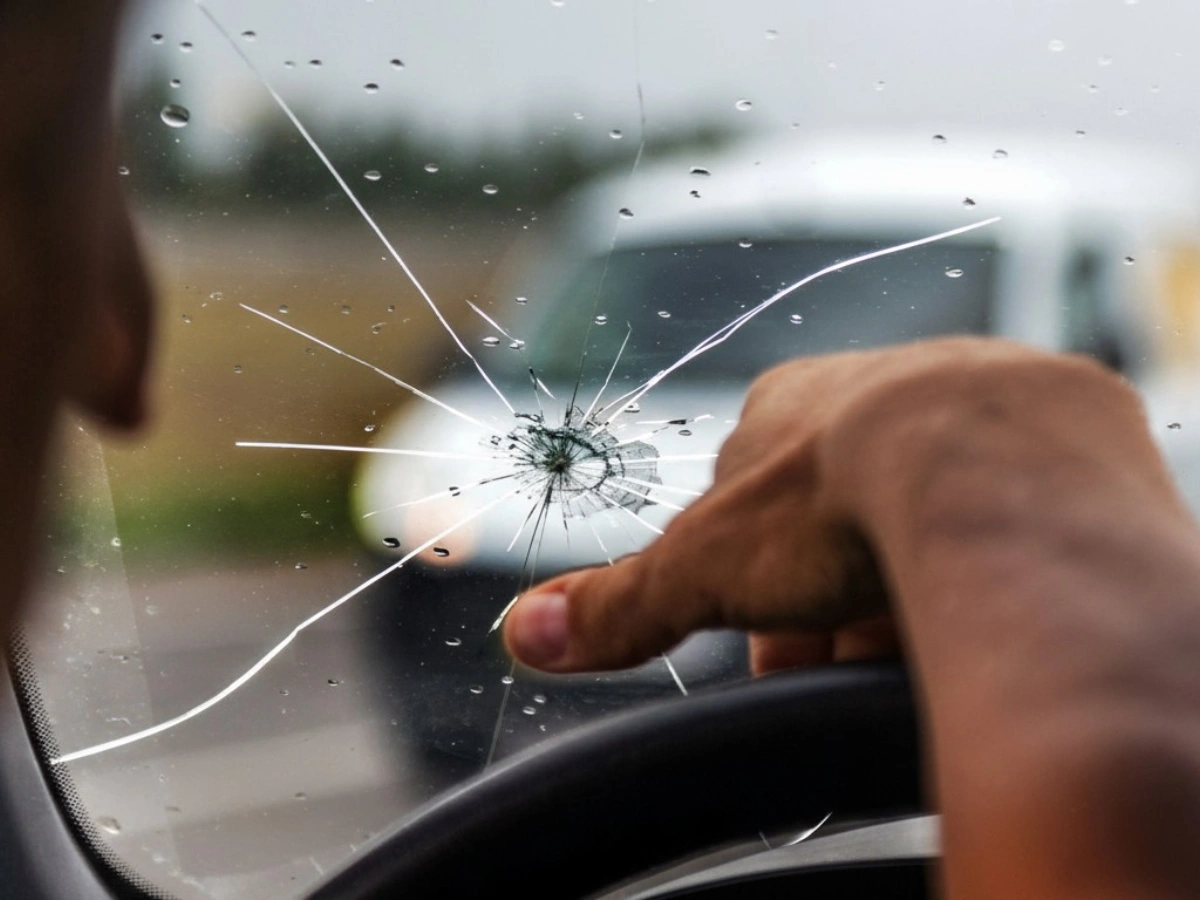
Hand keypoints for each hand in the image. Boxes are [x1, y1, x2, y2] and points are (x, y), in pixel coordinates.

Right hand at [503, 337, 1166, 675]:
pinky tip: (986, 601)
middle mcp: (877, 387)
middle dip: (838, 600)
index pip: (757, 512)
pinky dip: (987, 558)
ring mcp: (971, 398)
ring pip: (927, 511)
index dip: (759, 592)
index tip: (779, 654)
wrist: (993, 461)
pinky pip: (1007, 506)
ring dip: (913, 583)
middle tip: (849, 661)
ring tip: (921, 643)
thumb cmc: (837, 497)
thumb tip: (521, 634)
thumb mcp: (706, 565)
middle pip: (844, 516)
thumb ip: (621, 602)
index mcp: (787, 407)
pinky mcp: (1052, 428)